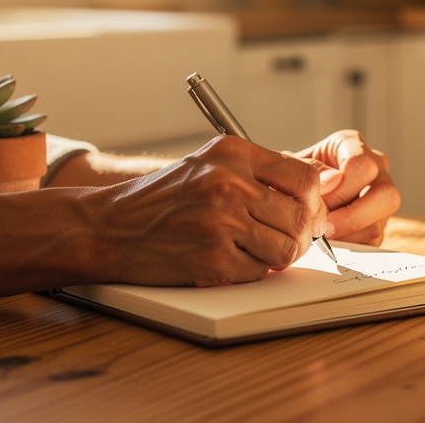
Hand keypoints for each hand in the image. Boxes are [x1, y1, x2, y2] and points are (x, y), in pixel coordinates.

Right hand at [86, 135, 327, 286]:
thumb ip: (259, 171)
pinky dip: (253, 270)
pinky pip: (260, 271)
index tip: (308, 211)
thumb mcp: (209, 163)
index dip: (314, 200)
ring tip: (259, 249)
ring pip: (287, 248)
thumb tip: (316, 188)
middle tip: (289, 237)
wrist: (108, 226)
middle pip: (302, 216)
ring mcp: (222, 223)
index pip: (304, 176)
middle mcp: (229, 184)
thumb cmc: (161, 198)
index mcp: (233, 153)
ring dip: (280, 255)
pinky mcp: (214, 259)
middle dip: (303, 233)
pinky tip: (233, 259)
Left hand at [293, 130, 400, 245]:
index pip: (362, 166)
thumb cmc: (290, 177)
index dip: (340, 189)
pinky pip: (372, 241)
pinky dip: (348, 244)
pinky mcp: (378, 223)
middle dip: (350, 216)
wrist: (287, 193)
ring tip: (321, 234)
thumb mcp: (292, 167)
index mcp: (352, 145)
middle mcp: (375, 167)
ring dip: (347, 233)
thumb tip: (332, 181)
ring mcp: (380, 197)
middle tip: (323, 227)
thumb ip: (309, 167)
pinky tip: (329, 239)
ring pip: (379, 222)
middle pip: (386, 194)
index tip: (317, 201)